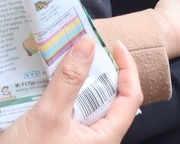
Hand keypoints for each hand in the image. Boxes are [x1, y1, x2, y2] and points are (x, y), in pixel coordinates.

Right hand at [0, 36, 141, 143]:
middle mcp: (97, 139)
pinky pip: (71, 113)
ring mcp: (80, 140)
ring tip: (66, 62)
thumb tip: (87, 44)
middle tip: (85, 50)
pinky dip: (65, 96)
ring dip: (79, 83)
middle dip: (100, 72)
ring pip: (88, 105)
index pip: (131, 96)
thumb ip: (69, 80)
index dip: (128, 69)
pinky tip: (49, 85)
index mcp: (106, 136)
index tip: (115, 46)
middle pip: (110, 98)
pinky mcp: (62, 140)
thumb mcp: (48, 115)